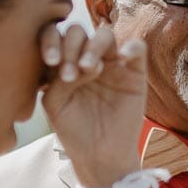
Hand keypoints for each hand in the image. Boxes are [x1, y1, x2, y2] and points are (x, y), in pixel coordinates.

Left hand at [39, 21, 148, 186]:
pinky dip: (131, 48)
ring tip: (90, 69)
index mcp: (64, 62)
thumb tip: (77, 61)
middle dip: (72, 46)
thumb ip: (57, 77)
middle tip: (70, 73)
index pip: (55, 36)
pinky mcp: (134, 72)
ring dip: (94, 47)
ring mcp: (112, 64)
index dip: (51, 41)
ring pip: (105, 35)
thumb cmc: (73, 130)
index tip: (50, 61)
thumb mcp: (54, 102)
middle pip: (78, 32)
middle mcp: (87, 58)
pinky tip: (123, 59)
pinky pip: (137, 48)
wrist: (100, 155)